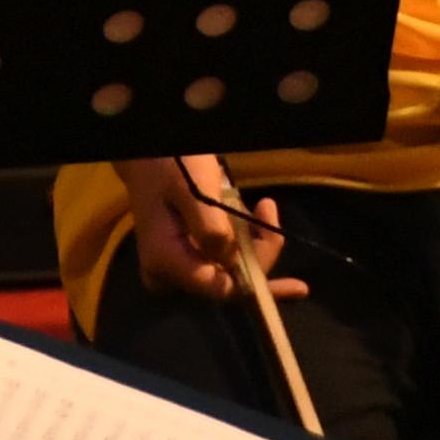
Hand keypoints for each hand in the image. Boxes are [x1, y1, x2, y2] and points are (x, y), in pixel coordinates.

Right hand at [117, 153, 300, 303]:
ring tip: (261, 208)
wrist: (146, 151)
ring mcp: (175, 266)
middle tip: (268, 210)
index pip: (221, 289)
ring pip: (228, 269)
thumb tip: (233, 263)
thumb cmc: (171, 163)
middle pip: (227, 281)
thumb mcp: (194, 190)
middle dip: (258, 253)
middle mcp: (168, 273)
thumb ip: (212, 230)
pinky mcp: (184, 255)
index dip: (257, 282)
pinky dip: (242, 240)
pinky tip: (252, 215)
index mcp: (167, 260)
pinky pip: (221, 258)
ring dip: (252, 242)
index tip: (293, 275)